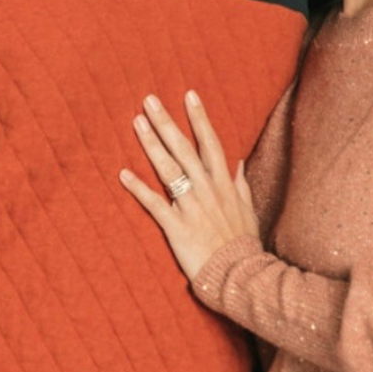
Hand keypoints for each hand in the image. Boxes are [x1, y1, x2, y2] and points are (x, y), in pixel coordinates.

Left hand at [119, 91, 258, 280]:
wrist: (242, 277)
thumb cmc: (244, 245)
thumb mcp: (249, 211)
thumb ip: (241, 185)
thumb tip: (238, 163)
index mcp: (223, 184)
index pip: (210, 143)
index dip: (199, 118)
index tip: (189, 94)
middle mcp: (207, 190)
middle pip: (183, 149)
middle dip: (166, 122)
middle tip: (149, 99)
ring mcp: (192, 207)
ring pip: (168, 169)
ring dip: (151, 145)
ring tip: (136, 122)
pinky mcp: (178, 227)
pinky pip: (155, 205)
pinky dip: (138, 189)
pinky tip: (123, 173)